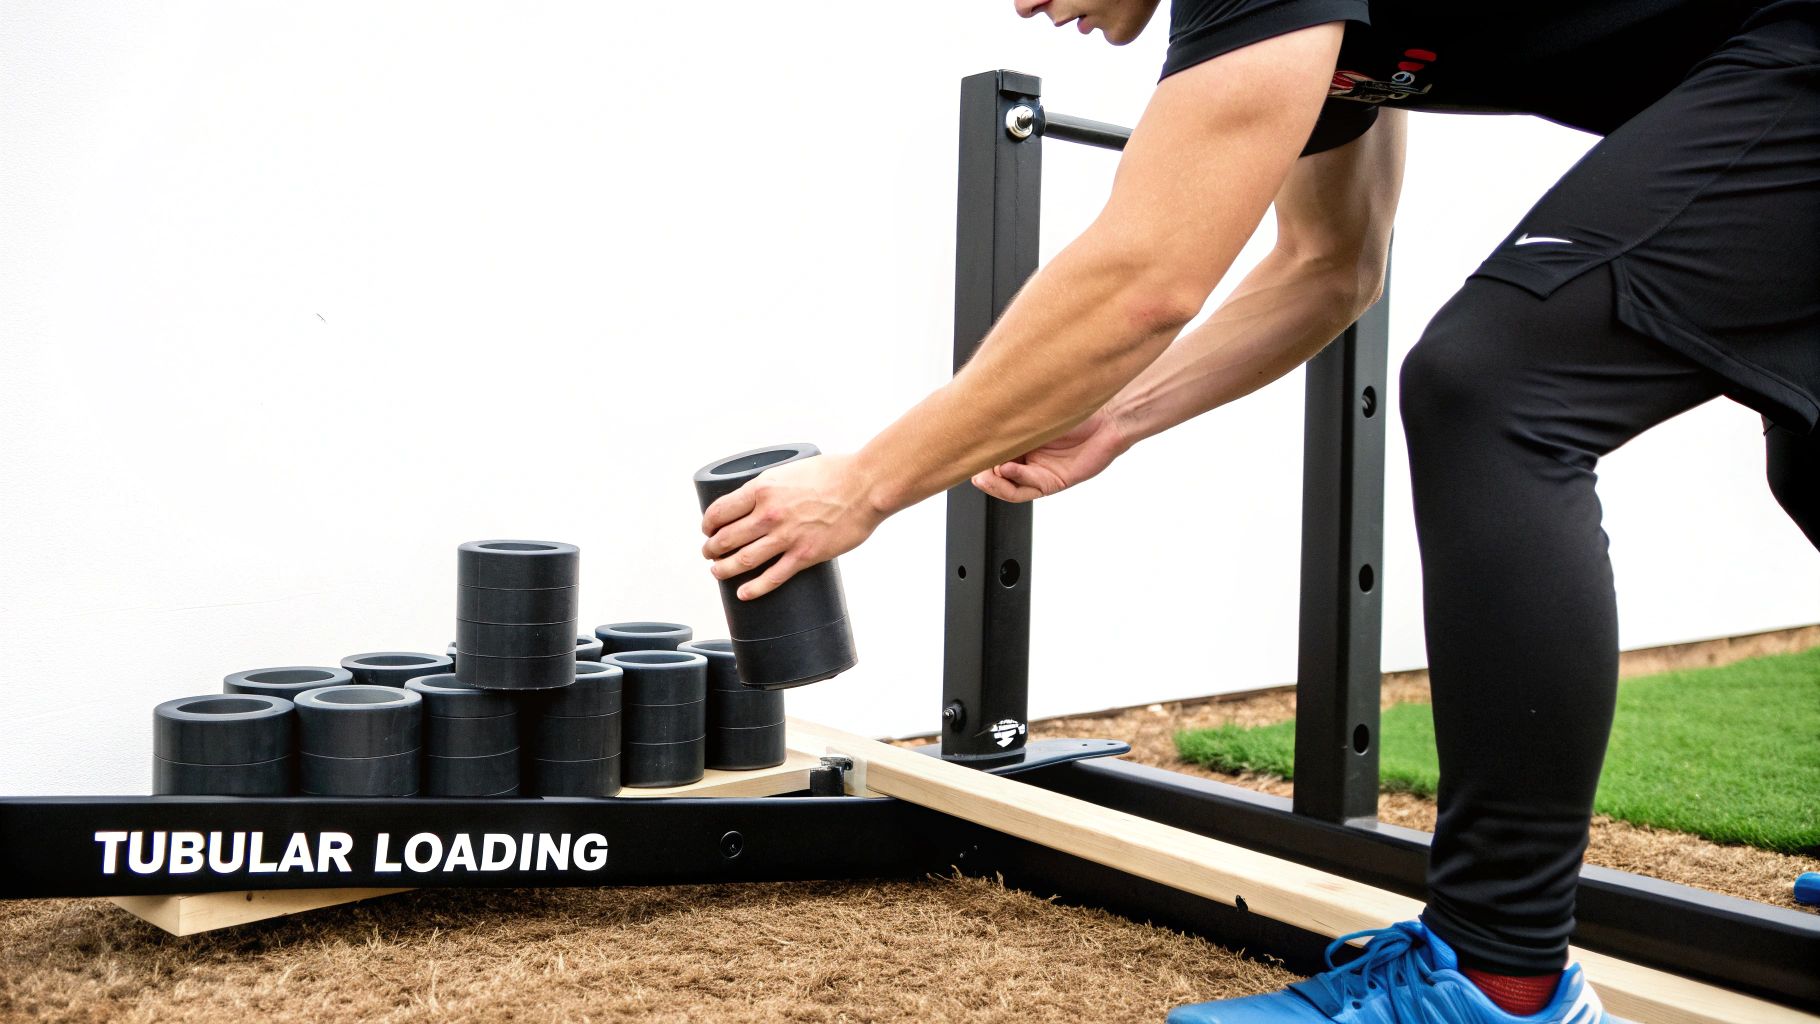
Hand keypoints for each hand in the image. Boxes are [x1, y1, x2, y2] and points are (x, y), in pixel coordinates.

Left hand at [700, 454, 883, 600]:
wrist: (866, 486)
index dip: (708, 524)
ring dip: (724, 569)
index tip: (707, 530)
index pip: (720, 511)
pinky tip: (744, 593)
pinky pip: (773, 577)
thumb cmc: (835, 473)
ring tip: (717, 572)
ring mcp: (786, 537)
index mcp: (762, 489)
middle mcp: (769, 514)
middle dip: (712, 549)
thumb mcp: (792, 470)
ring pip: (743, 560)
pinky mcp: (805, 555)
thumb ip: (773, 486)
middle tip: (709, 553)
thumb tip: (760, 498)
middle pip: (726, 538)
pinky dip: (754, 588)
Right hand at [970, 410, 1128, 502]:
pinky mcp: (1055, 482)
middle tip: (972, 469)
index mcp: (1019, 442)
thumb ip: (1010, 419)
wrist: (1109, 415)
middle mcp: (1028, 459)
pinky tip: (1008, 469)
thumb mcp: (1034, 413)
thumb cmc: (1075, 408)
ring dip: (995, 484)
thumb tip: (977, 422)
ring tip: (983, 476)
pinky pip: (1031, 488)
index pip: (991, 456)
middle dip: (982, 475)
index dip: (977, 458)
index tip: (964, 453)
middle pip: (996, 475)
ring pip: (1010, 488)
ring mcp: (1041, 472)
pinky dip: (1016, 479)